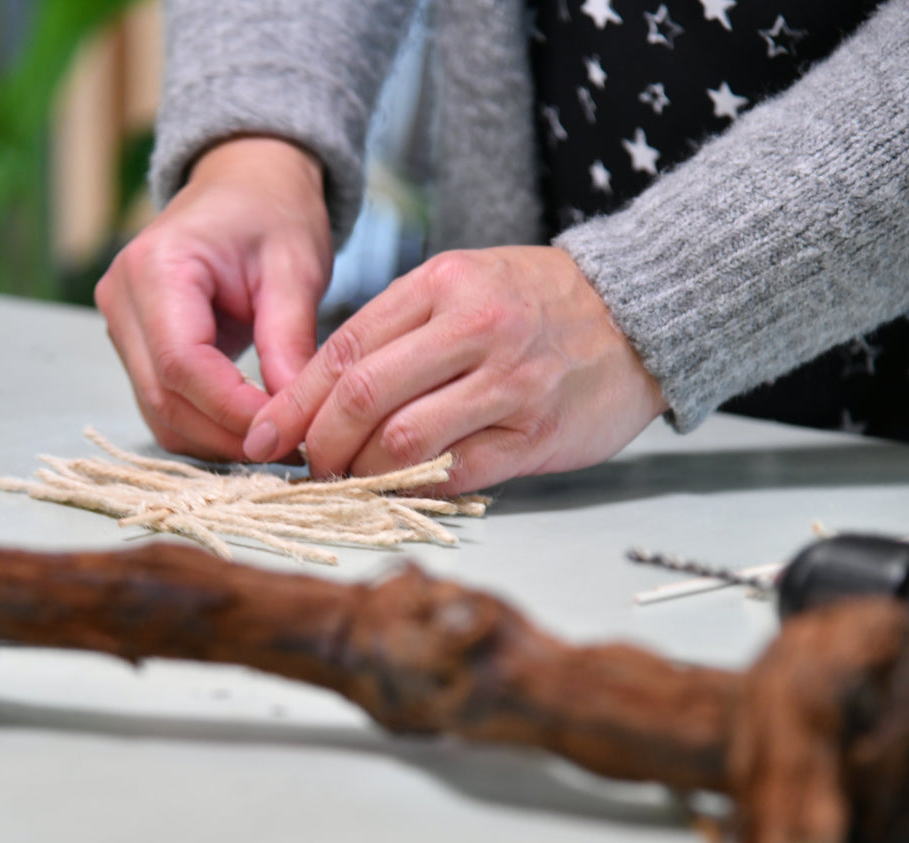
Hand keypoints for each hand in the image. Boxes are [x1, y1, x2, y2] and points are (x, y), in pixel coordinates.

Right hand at [95, 137, 332, 459]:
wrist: (244, 184)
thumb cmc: (272, 213)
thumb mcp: (294, 269)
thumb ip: (289, 343)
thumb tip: (293, 423)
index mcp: (157, 267)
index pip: (183, 364)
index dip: (232, 411)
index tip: (288, 435)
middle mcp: (122, 299)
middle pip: (163, 397)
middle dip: (227, 434)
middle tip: (290, 452)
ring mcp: (120, 325)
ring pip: (158, 411)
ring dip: (215, 439)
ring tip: (277, 443)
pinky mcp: (133, 346)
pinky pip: (162, 404)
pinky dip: (204, 426)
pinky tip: (251, 428)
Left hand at [242, 246, 667, 493]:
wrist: (642, 313)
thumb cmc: (537, 303)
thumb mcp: (464, 283)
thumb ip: (399, 328)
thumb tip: (320, 395)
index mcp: (443, 284)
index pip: (346, 348)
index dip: (295, 401)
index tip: (266, 434)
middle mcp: (473, 328)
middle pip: (364, 396)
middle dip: (319, 443)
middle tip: (307, 467)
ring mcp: (509, 383)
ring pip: (404, 441)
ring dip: (361, 472)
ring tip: (351, 481)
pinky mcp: (537, 434)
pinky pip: (455, 474)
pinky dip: (414, 490)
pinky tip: (398, 493)